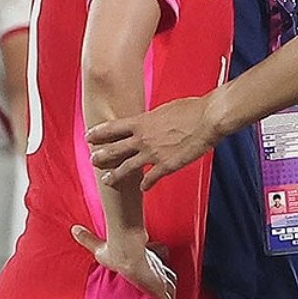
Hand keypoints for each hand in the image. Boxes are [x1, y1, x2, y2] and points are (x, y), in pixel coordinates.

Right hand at [70, 225, 175, 298]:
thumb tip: (75, 229)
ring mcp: (158, 280)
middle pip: (167, 278)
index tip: (154, 278)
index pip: (154, 267)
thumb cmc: (115, 251)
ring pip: (170, 291)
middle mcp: (154, 269)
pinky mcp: (158, 291)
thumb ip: (88, 239)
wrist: (124, 253)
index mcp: (144, 260)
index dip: (156, 273)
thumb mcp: (99, 248)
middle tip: (165, 297)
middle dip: (167, 286)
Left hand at [87, 96, 217, 190]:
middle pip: (114, 149)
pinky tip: (142, 189)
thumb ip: (152, 119)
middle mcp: (143, 138)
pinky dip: (145, 185)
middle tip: (91, 160)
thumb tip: (149, 121)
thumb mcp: (164, 109)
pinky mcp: (166, 166)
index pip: (113, 128)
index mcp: (142, 122)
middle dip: (100, 156)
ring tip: (106, 180)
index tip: (89, 136)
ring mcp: (153, 154)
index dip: (99, 133)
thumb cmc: (191, 109)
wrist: (208, 119)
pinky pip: (150, 179)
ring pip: (126, 168)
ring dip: (114, 175)